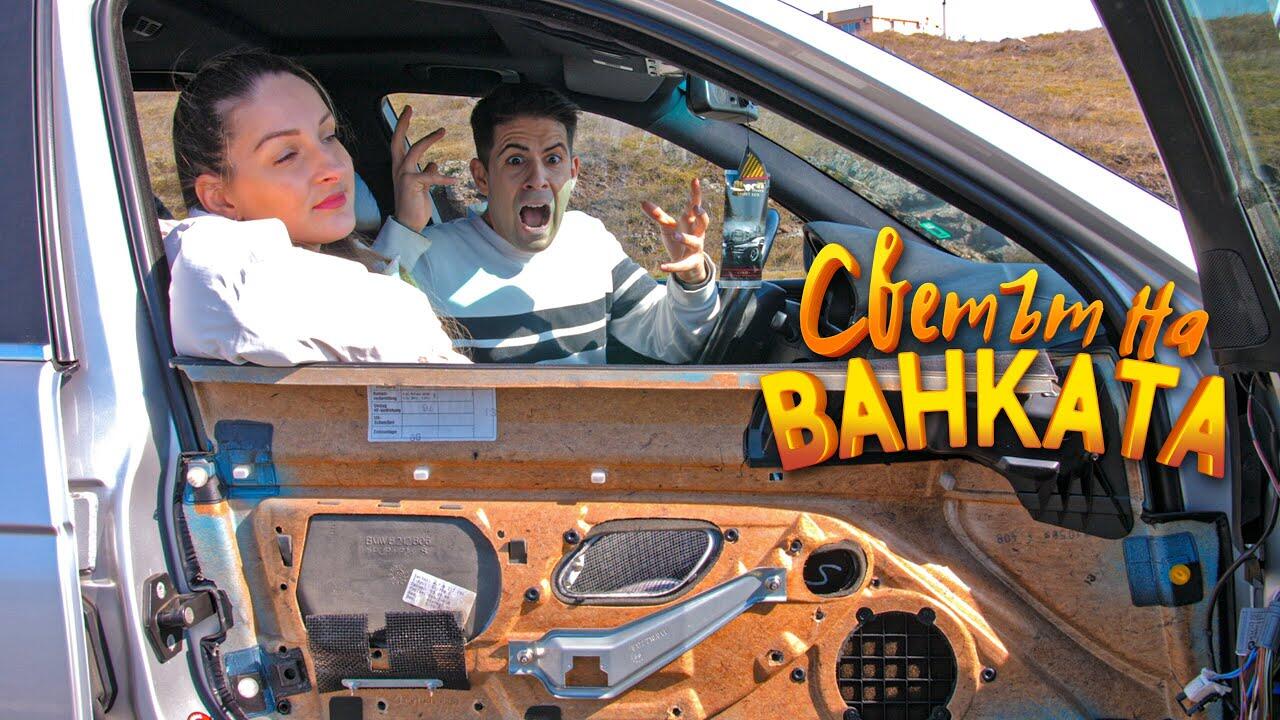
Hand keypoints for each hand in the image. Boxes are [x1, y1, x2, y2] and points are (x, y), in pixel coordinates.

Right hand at [390, 105, 455, 232]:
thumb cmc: (414, 206)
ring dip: (429, 138)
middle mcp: (398, 169)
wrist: (408, 225)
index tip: (407, 112)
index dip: (402, 127)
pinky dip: (443, 178)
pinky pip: (430, 176)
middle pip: (397, 140)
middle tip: (409, 108)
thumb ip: (426, 173)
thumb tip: (433, 164)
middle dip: (402, 123)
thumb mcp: (422, 186)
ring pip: (415, 150)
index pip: (398, 143)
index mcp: (400, 168)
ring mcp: (403, 175)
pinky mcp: (412, 184)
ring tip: (442, 130)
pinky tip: (455, 182)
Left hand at [641, 177, 710, 284]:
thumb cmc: (679, 240)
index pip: (695, 205)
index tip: (695, 180)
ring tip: (675, 235)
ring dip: (686, 238)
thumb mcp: (668, 227)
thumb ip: (658, 215)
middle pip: (704, 222)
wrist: (688, 265)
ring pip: (694, 242)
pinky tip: (662, 266)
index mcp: (691, 222)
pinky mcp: (691, 263)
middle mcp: (697, 233)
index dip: (696, 193)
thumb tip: (642, 202)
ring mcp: (696, 248)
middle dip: (702, 215)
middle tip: (695, 209)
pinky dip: (673, 266)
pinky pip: (682, 264)